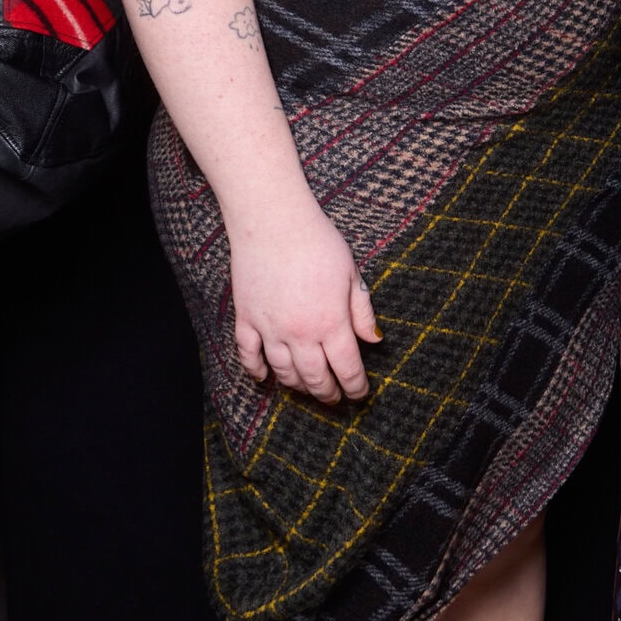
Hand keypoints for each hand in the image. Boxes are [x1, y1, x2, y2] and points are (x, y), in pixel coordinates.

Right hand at [228, 194, 380, 402]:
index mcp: (331, 323)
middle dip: (328, 393)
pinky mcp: (246, 318)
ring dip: (297, 386)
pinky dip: (256, 370)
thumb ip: (362, 311)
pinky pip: (248, 354)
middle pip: (315, 378)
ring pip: (283, 372)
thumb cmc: (318, 242)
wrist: (273, 222)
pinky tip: (264, 378)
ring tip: (307, 390)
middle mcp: (300, 333)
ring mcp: (270, 328)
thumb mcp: (352, 274)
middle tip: (335, 399)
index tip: (360, 394)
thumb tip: (374, 340)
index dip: (355, 386)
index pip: (347, 368)